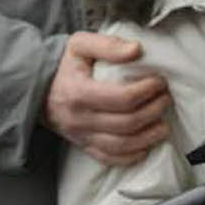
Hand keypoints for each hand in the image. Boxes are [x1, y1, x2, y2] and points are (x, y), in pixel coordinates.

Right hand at [44, 33, 169, 164]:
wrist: (39, 89)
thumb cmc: (65, 66)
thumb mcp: (80, 45)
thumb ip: (108, 45)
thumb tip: (136, 50)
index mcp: (79, 92)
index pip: (122, 98)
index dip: (147, 90)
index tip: (160, 81)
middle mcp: (79, 119)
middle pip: (126, 123)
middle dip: (153, 111)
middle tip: (165, 98)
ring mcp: (81, 136)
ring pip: (121, 146)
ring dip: (148, 137)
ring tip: (163, 124)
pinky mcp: (83, 147)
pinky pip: (109, 159)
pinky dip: (131, 157)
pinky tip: (146, 146)